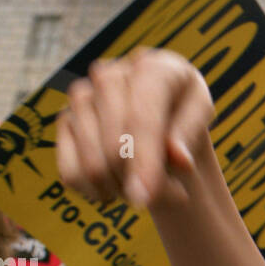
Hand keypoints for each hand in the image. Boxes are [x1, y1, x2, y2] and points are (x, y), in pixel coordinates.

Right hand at [57, 49, 216, 213]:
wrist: (157, 114)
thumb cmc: (182, 115)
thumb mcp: (200, 117)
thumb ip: (191, 134)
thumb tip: (179, 158)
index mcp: (153, 68)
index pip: (142, 118)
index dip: (144, 160)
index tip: (146, 197)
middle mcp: (109, 75)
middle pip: (114, 148)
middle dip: (141, 183)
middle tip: (174, 193)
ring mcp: (81, 97)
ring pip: (92, 167)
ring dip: (123, 191)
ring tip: (148, 186)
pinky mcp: (64, 120)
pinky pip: (71, 175)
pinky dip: (97, 193)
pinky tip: (120, 187)